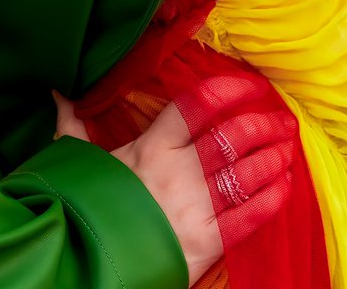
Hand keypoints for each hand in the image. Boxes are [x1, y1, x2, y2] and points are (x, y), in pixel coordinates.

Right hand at [53, 76, 295, 287]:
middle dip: (262, 124)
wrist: (81, 263)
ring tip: (288, 148)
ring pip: (246, 173)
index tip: (250, 83)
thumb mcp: (78, 162)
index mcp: (150, 146)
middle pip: (232, 136)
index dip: (228, 89)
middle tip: (283, 118)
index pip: (197, 105)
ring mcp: (194, 206)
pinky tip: (285, 185)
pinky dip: (272, 198)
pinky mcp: (205, 242)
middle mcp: (177, 171)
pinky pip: (248, 216)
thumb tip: (58, 92)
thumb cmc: (83, 208)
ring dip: (273, 158)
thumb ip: (74, 125)